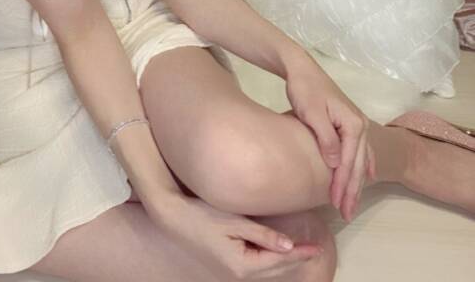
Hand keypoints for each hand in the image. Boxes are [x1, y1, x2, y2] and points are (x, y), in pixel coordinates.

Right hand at [148, 191, 322, 279]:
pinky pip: (256, 267)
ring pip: (267, 271)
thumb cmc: (202, 216)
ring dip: (285, 262)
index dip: (300, 253)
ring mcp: (231, 272)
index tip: (318, 247)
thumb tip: (288, 245)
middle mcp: (238, 274)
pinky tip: (277, 254)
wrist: (173, 218)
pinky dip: (271, 262)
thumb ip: (262, 234)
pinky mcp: (226, 264)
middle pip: (275, 270)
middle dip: (296, 261)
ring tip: (302, 253)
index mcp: (242, 265)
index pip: (280, 260)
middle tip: (317, 251)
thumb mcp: (234, 222)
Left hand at [285, 57, 376, 221]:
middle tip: (346, 214)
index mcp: (353, 124)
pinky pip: (360, 149)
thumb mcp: (312, 113)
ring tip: (352, 203)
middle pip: (358, 164)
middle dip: (352, 190)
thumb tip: (336, 164)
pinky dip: (363, 165)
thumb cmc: (304, 89)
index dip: (343, 185)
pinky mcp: (348, 122)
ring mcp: (356, 123)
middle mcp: (360, 125)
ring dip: (356, 182)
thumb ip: (326, 139)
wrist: (301, 68)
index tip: (336, 205)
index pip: (349, 162)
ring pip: (360, 159)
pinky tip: (368, 176)